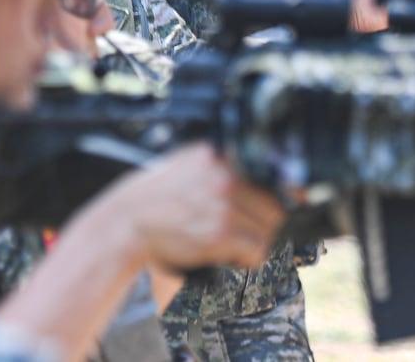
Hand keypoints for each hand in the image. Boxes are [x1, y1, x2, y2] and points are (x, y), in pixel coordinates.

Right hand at [108, 144, 283, 270]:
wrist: (122, 224)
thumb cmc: (152, 197)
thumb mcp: (186, 162)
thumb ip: (220, 162)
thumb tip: (262, 165)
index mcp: (219, 157)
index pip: (272, 172)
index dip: (284, 191)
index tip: (292, 200)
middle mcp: (225, 177)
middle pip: (274, 204)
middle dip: (266, 222)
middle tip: (249, 231)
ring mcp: (224, 205)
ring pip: (268, 228)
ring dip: (257, 241)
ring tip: (236, 244)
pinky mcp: (219, 234)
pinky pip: (256, 249)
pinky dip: (249, 257)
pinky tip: (232, 256)